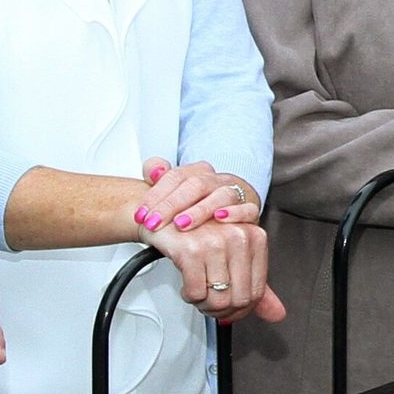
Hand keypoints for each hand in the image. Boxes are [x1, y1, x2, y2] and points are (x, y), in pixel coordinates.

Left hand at [130, 157, 260, 234]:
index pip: (175, 176)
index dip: (156, 195)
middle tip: (154, 223)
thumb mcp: (176, 190)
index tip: (141, 215)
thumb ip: (158, 174)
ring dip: (200, 210)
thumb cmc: (201, 205)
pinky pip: (248, 208)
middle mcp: (217, 180)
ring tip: (181, 224)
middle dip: (172, 205)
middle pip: (195, 185)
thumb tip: (153, 169)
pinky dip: (235, 213)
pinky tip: (221, 218)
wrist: (234, 211)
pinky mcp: (251, 209)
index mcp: (198, 172)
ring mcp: (236, 193)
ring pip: (220, 195)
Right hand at [144, 211, 283, 323]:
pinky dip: (190, 296)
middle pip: (238, 299)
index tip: (229, 310)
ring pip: (217, 299)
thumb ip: (256, 286)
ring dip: (204, 305)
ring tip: (198, 295)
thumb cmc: (200, 235)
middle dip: (221, 311)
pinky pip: (196, 293)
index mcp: (255, 238)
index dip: (241, 309)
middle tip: (209, 305)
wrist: (165, 217)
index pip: (257, 292)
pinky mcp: (191, 250)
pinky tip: (187, 286)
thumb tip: (277, 314)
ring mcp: (216, 242)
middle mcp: (239, 237)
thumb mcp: (234, 257)